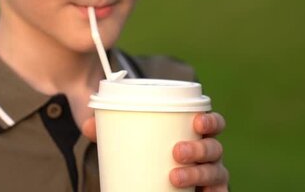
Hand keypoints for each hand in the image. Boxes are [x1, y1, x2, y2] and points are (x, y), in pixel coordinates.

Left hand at [82, 112, 228, 191]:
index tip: (196, 121)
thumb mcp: (130, 145)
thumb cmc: (146, 157)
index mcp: (194, 134)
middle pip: (214, 147)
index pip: (213, 123)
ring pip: (216, 171)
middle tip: (176, 151)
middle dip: (199, 148)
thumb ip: (111, 134)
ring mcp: (211, 175)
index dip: (210, 120)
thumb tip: (88, 125)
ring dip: (197, 172)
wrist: (148, 187)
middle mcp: (208, 154)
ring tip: (174, 176)